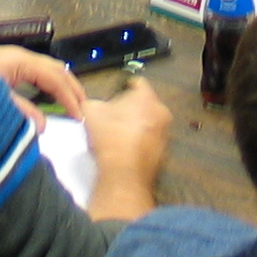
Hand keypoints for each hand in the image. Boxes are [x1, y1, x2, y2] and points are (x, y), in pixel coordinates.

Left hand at [0, 45, 87, 126]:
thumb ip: (20, 112)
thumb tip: (44, 126)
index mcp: (20, 61)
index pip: (56, 78)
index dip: (70, 98)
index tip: (81, 118)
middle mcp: (18, 57)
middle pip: (55, 69)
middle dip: (72, 88)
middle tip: (84, 111)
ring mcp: (10, 61)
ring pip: (45, 70)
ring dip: (60, 87)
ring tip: (70, 106)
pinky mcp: (1, 68)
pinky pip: (33, 75)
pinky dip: (46, 87)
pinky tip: (45, 101)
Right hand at [78, 72, 169, 221]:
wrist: (123, 174)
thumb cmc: (109, 137)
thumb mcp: (91, 111)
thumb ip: (94, 102)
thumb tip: (95, 105)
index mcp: (146, 97)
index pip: (137, 82)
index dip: (124, 86)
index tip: (115, 93)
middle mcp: (161, 112)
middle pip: (145, 103)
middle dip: (131, 107)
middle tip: (114, 115)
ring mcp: (165, 134)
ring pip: (149, 122)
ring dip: (137, 125)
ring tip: (119, 134)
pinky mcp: (165, 153)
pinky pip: (151, 140)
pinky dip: (141, 142)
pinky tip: (126, 149)